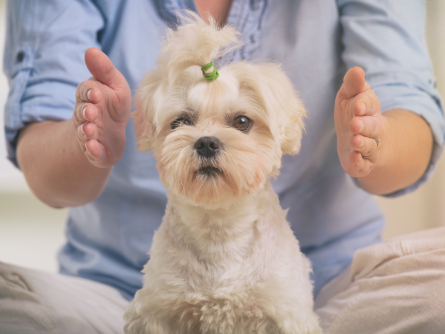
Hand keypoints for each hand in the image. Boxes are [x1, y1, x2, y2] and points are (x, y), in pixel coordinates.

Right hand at [73, 48, 131, 167]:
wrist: (112, 135)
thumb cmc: (113, 106)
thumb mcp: (115, 86)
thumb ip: (105, 70)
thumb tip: (90, 50)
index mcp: (89, 98)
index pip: (85, 92)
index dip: (89, 92)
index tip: (96, 91)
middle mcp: (85, 116)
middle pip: (81, 113)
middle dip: (86, 112)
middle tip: (92, 111)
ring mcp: (89, 135)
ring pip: (84, 133)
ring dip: (87, 131)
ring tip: (92, 129)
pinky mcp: (96, 152)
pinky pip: (92, 152)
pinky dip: (92, 150)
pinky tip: (93, 147)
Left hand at [335, 67, 385, 177]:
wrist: (357, 138)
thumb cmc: (352, 113)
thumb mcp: (350, 96)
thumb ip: (352, 84)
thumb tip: (356, 70)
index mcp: (369, 110)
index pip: (368, 104)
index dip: (363, 104)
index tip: (356, 104)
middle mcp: (372, 129)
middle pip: (372, 128)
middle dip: (364, 126)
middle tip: (354, 124)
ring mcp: (368, 147)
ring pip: (368, 147)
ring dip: (362, 144)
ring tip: (354, 140)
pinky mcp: (361, 163)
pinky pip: (363, 166)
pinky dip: (359, 163)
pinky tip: (353, 158)